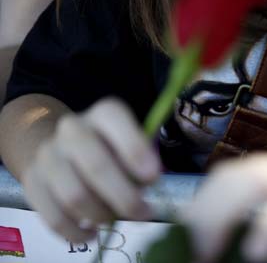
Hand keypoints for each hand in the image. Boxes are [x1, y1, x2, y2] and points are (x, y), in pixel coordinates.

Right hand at [21, 98, 159, 241]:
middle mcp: (72, 128)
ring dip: (102, 215)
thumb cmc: (112, 149)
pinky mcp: (32, 181)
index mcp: (103, 114)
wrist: (63, 147)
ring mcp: (48, 154)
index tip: (153, 178)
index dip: (135, 150)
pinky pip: (53, 216)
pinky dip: (76, 232)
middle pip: (96, 166)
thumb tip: (145, 186)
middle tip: (143, 213)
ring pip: (75, 196)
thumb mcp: (132, 145)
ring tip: (115, 219)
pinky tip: (92, 234)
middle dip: (125, 197)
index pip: (115, 121)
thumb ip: (143, 161)